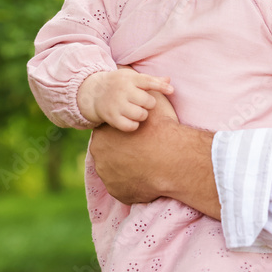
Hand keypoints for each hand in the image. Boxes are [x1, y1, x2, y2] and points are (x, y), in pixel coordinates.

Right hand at [77, 68, 173, 131]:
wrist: (94, 92)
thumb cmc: (120, 84)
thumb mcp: (133, 77)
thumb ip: (151, 80)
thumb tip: (169, 80)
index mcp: (129, 79)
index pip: (148, 82)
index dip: (161, 86)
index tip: (171, 91)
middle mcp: (123, 91)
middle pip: (147, 101)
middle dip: (149, 104)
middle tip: (143, 103)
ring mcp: (116, 105)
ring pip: (140, 115)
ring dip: (143, 115)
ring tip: (137, 111)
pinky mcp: (111, 117)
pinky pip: (130, 126)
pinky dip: (134, 125)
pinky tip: (132, 120)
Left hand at [89, 92, 217, 208]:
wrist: (172, 158)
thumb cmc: (162, 129)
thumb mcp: (154, 103)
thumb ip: (146, 94)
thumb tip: (153, 79)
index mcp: (103, 133)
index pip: (109, 134)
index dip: (125, 134)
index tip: (140, 135)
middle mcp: (98, 155)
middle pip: (109, 153)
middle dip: (123, 152)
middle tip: (143, 150)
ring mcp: (106, 176)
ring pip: (115, 172)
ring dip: (127, 169)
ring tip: (147, 164)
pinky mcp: (117, 192)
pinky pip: (123, 188)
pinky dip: (133, 184)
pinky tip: (147, 177)